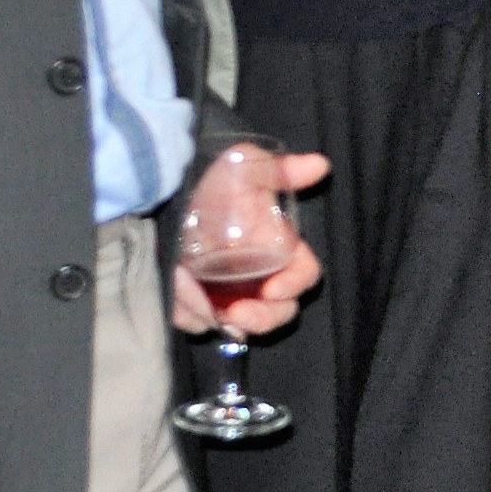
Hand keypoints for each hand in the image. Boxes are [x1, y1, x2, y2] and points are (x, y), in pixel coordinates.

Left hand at [171, 150, 330, 333]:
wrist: (170, 193)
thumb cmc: (214, 182)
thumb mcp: (246, 168)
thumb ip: (281, 170)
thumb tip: (320, 164)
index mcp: (281, 249)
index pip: (304, 275)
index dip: (295, 285)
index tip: (273, 289)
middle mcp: (261, 277)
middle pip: (279, 312)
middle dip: (263, 319)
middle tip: (238, 314)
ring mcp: (230, 294)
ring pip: (240, 326)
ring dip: (224, 322)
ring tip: (204, 306)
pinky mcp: (198, 303)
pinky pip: (198, 323)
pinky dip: (191, 316)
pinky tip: (179, 295)